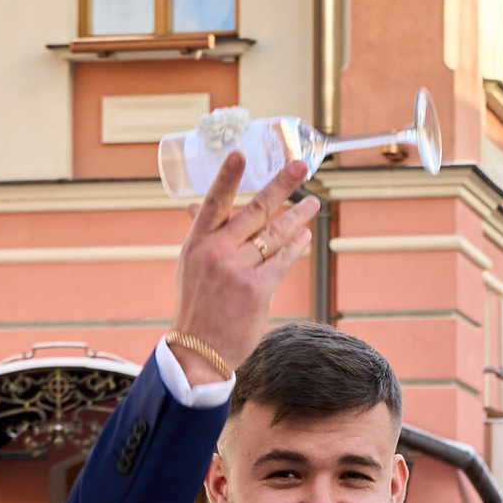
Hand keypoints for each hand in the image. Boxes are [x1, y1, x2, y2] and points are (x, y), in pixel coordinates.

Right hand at [171, 151, 323, 378]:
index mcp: (196, 243)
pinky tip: (304, 237)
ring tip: (313, 203)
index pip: (212, 202)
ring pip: (275, 234)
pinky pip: (282, 260)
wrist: (198, 350)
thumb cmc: (197, 304)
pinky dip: (295, 247)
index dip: (227, 177)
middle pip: (255, 210)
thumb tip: (195, 204)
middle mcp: (215, 252)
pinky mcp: (256, 289)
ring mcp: (236, 270)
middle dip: (281, 184)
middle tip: (301, 165)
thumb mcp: (190, 265)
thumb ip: (202, 234)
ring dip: (297, 216)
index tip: (240, 153)